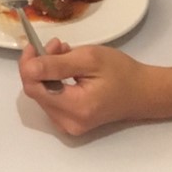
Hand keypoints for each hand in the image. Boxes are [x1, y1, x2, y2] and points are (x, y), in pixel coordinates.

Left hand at [19, 38, 153, 135]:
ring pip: (42, 94)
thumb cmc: (120, 72)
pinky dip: (53, 82)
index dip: (28, 65)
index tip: (35, 45)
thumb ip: (57, 64)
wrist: (142, 92)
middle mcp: (67, 122)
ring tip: (65, 54)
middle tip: (58, 46)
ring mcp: (68, 125)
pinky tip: (66, 70)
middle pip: (36, 91)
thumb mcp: (89, 59)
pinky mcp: (70, 122)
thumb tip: (29, 66)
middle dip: (40, 65)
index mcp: (75, 108)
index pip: (33, 88)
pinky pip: (51, 100)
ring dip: (47, 72)